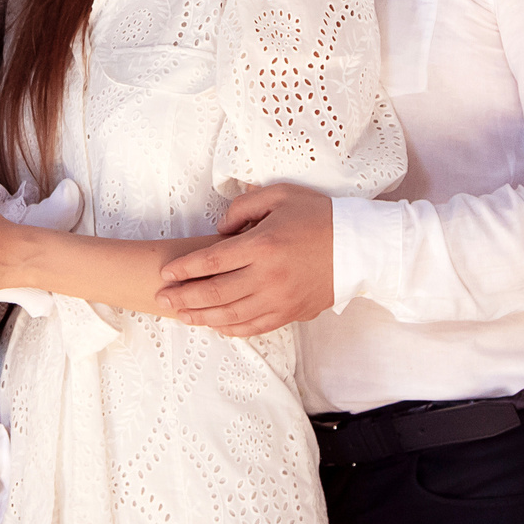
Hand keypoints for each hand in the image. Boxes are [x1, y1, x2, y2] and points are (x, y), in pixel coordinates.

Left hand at [153, 183, 332, 337]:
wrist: (360, 247)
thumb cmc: (319, 217)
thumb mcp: (280, 195)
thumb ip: (243, 206)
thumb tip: (220, 229)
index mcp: (263, 245)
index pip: (212, 261)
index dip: (185, 269)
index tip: (165, 273)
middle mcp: (268, 276)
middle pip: (214, 292)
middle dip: (183, 296)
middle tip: (162, 297)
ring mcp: (279, 299)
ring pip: (230, 315)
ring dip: (200, 317)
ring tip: (180, 315)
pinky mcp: (290, 313)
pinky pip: (253, 327)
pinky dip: (230, 328)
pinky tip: (214, 325)